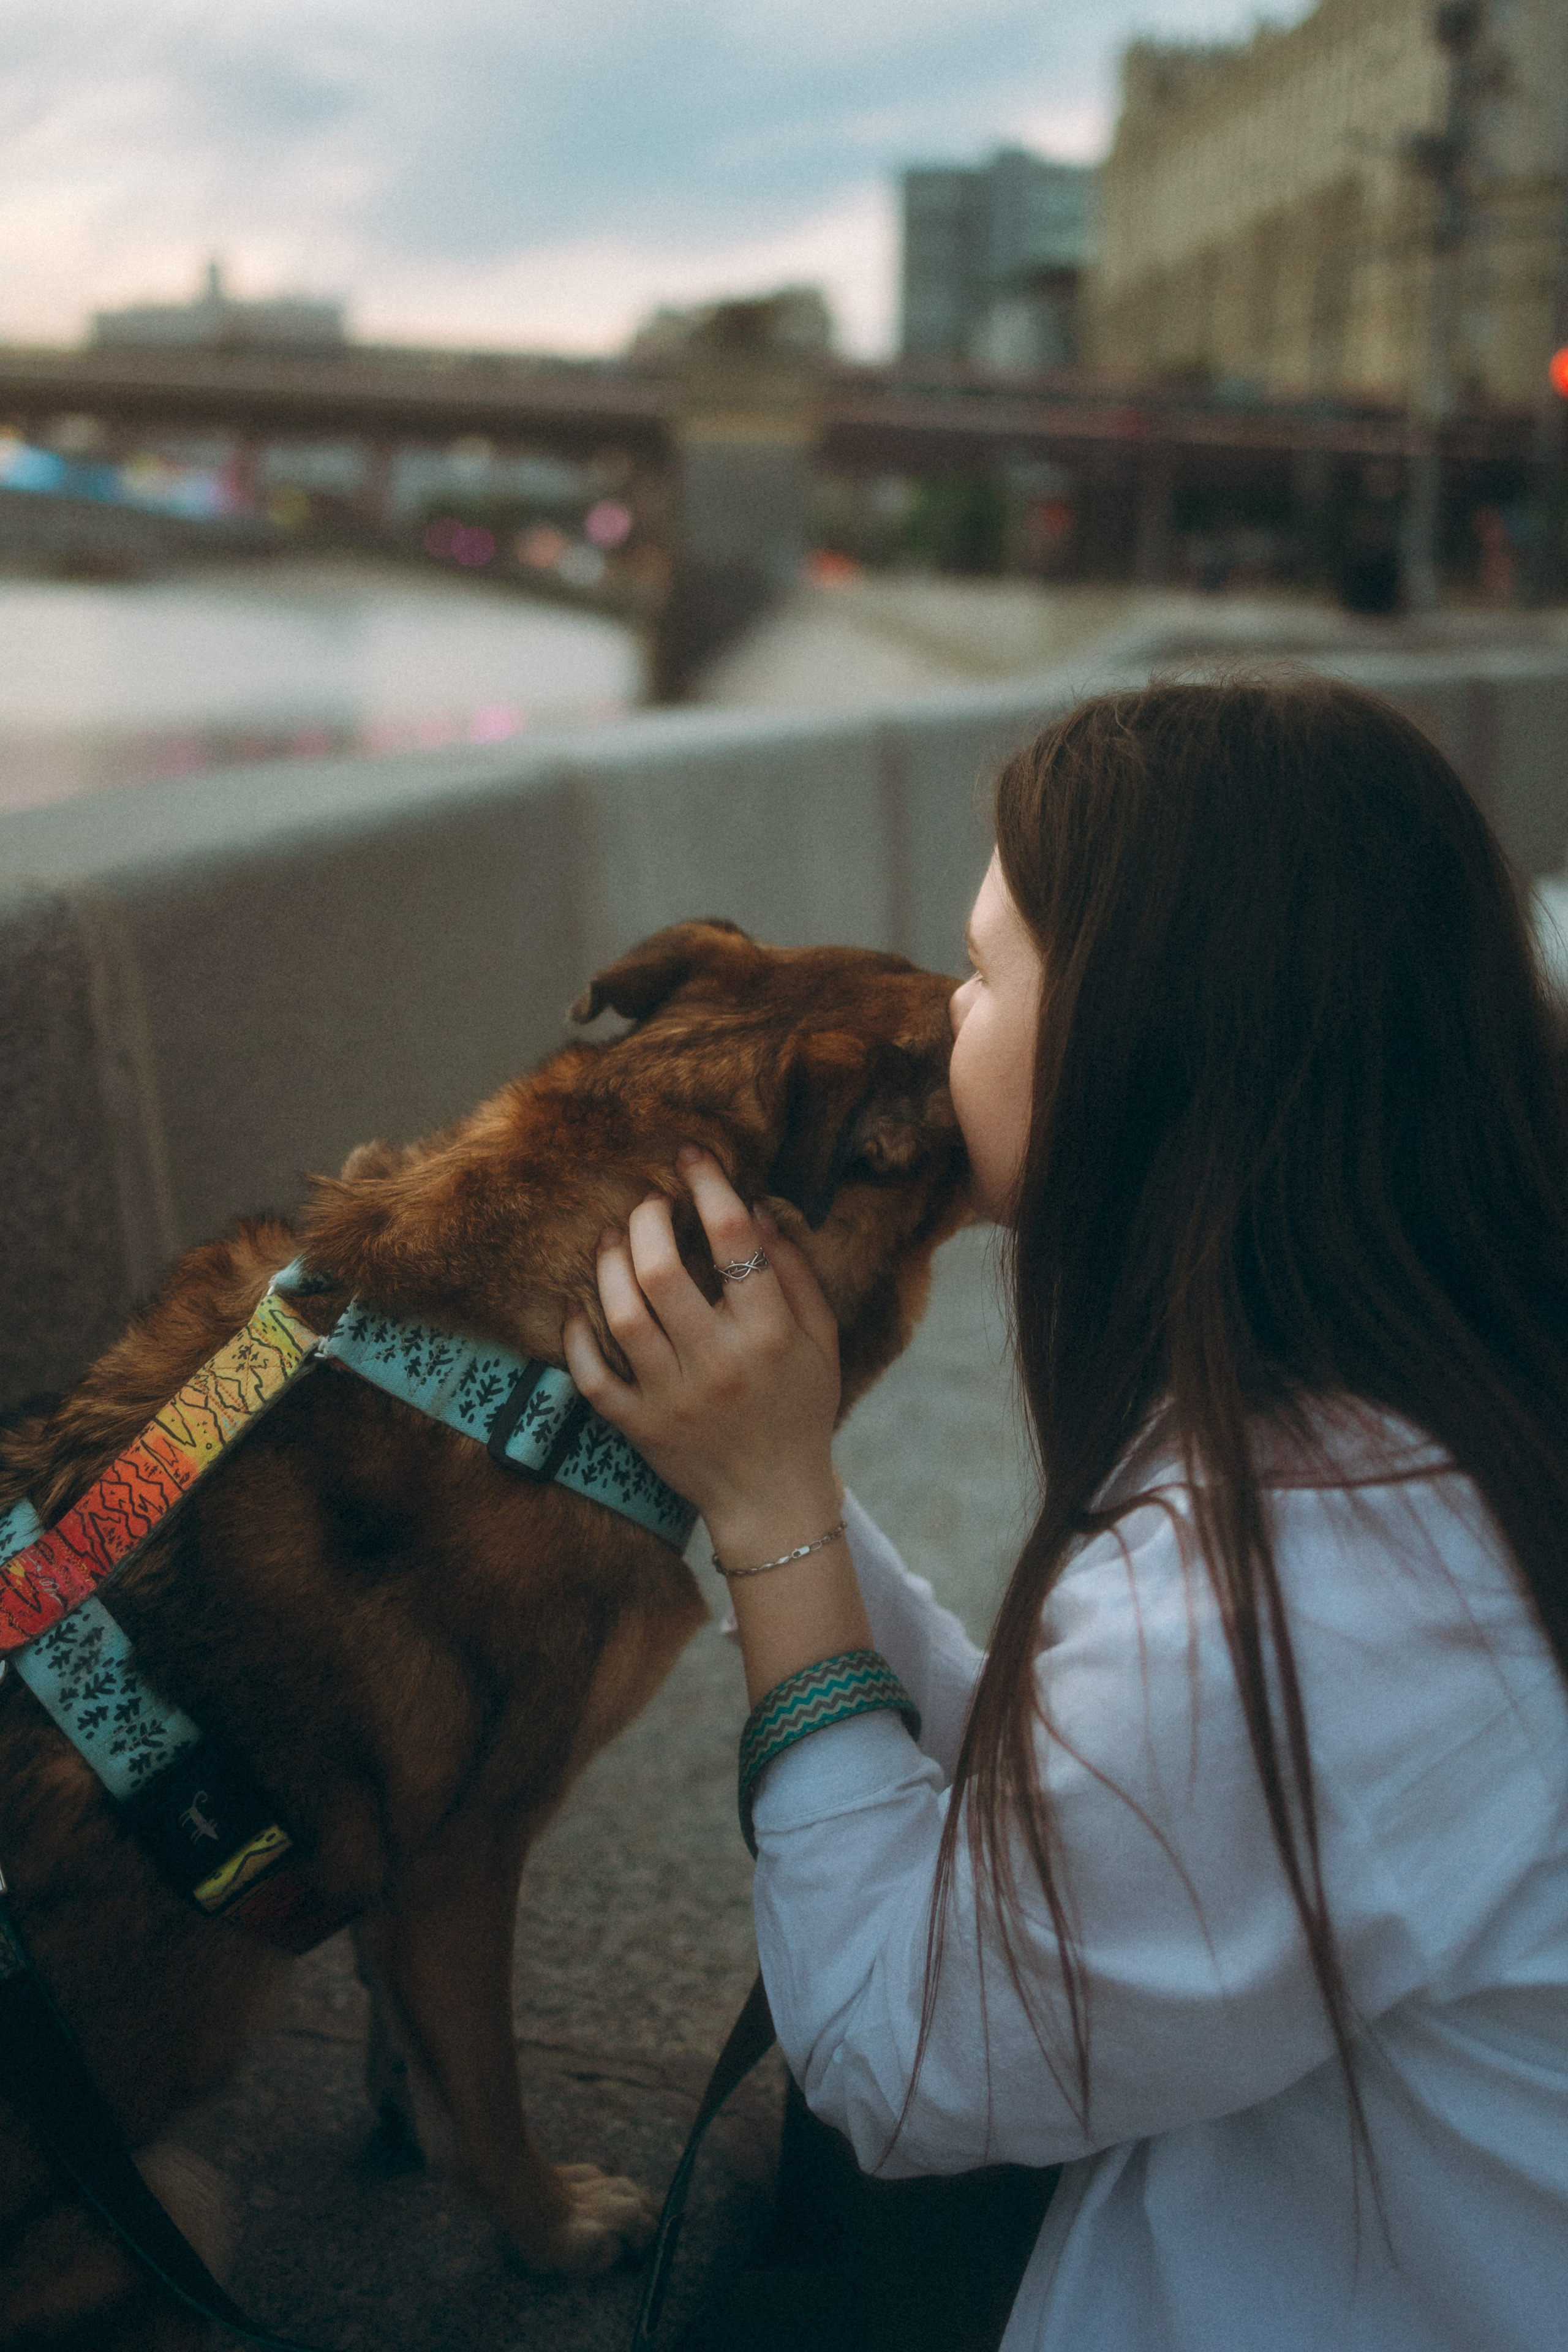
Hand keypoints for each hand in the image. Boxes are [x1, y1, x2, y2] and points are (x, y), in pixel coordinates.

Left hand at [562, 1147, 841, 1553]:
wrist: (773, 1500)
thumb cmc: (800, 1410)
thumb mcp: (821, 1340)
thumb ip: (796, 1273)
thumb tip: (755, 1210)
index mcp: (769, 1334)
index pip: (735, 1240)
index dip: (710, 1186)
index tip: (693, 1159)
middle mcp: (718, 1362)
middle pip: (664, 1271)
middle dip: (648, 1221)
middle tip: (647, 1204)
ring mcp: (672, 1397)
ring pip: (622, 1314)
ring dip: (609, 1265)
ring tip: (613, 1239)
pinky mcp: (638, 1426)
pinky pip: (591, 1374)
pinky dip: (577, 1335)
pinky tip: (580, 1305)